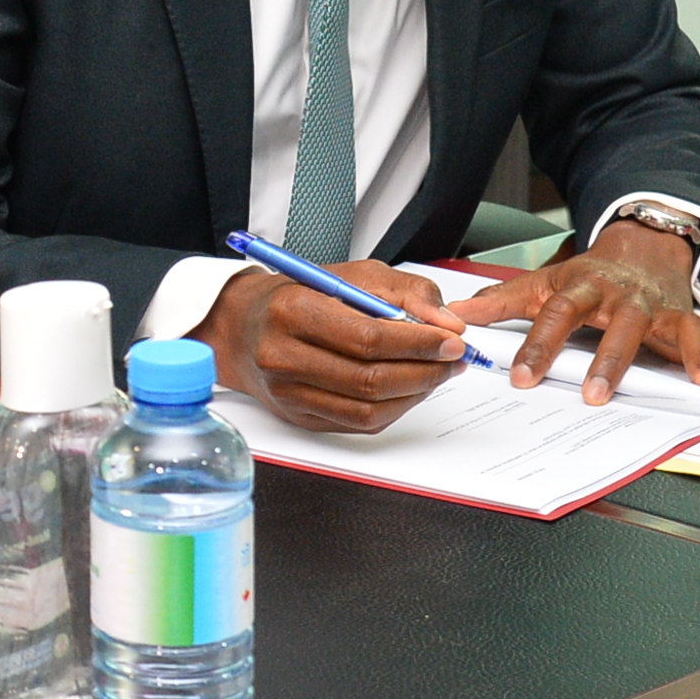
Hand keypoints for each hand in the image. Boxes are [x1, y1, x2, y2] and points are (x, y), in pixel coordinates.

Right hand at [193, 260, 470, 433]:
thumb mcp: (352, 275)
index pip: (367, 338)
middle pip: (370, 379)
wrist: (246, 327)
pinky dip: (395, 408)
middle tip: (453, 359)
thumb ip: (405, 292)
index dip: (417, 343)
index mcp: (293, 311)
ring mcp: (289, 393)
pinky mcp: (300, 417)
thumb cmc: (300, 296)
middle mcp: (284, 356)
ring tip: (437, 373)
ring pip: (368, 409)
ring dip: (415, 393)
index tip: (451, 340)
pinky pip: (359, 424)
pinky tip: (410, 388)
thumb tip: (445, 323)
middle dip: (425, 371)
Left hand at [457, 226, 699, 407]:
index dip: (538, 346)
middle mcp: (629, 299)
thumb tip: (457, 315)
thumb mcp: (544, 280)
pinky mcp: (693, 320)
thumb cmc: (591, 272)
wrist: (641, 244)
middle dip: (610, 361)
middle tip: (596, 393)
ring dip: (693, 358)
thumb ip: (503, 300)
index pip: (555, 315)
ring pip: (681, 332)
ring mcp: (666, 309)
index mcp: (586, 287)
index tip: (523, 378)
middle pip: (621, 329)